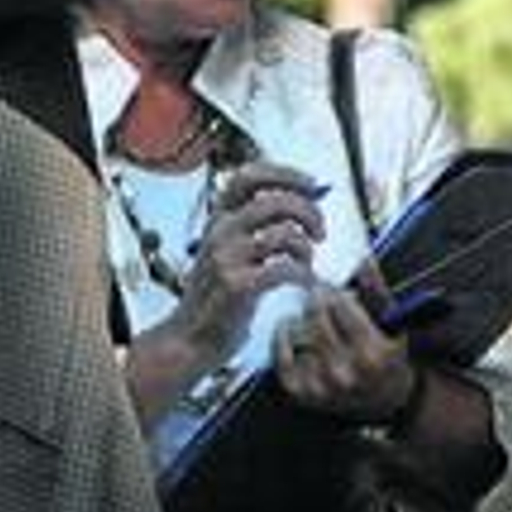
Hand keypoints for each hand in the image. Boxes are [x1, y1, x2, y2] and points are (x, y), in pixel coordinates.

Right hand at [172, 159, 324, 362]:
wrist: (190, 338)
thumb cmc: (217, 296)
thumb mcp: (227, 251)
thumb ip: (255, 226)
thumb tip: (304, 200)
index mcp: (218, 219)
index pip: (249, 176)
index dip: (285, 174)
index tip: (312, 184)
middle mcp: (219, 232)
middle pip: (275, 201)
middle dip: (308, 212)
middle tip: (320, 232)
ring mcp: (226, 258)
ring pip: (284, 234)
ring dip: (307, 248)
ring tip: (307, 263)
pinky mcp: (238, 286)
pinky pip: (285, 268)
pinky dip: (304, 274)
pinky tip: (304, 283)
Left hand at [272, 282, 416, 424]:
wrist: (387, 401)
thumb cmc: (390, 355)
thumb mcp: (392, 322)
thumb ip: (376, 288)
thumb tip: (361, 258)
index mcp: (372, 353)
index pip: (340, 303)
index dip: (335, 291)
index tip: (333, 290)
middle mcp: (345, 372)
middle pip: (315, 314)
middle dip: (316, 299)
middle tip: (317, 296)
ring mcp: (321, 385)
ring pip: (296, 331)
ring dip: (299, 318)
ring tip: (308, 315)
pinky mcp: (303, 393)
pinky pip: (280, 356)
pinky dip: (282, 338)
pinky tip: (290, 329)